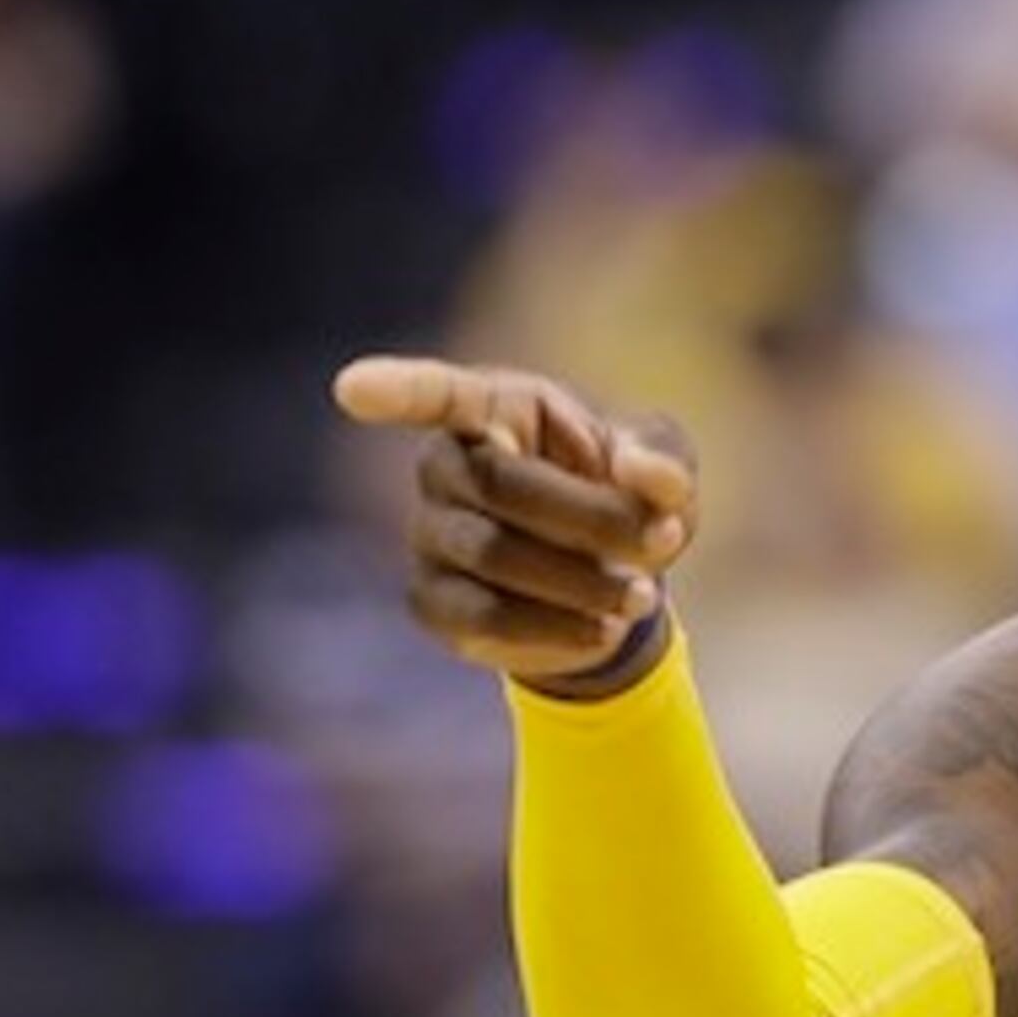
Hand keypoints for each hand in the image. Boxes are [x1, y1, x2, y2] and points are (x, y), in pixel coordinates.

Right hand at [331, 354, 700, 693]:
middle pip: (500, 484)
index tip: (352, 388)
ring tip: (641, 595)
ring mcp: (427, 534)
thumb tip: (640, 473)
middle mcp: (443, 465)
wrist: (609, 578)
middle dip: (593, 518)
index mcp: (495, 409)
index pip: (437, 393)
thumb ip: (663, 462)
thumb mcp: (664, 470)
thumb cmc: (628, 496)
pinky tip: (603, 628)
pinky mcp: (431, 602)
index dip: (397, 390)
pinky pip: (485, 617)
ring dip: (583, 580)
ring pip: (494, 554)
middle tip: (663, 541)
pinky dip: (557, 627)